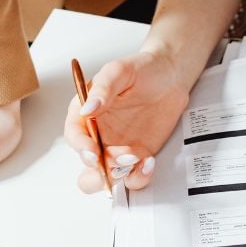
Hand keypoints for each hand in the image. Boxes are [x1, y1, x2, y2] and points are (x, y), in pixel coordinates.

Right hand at [63, 50, 189, 192]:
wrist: (171, 75)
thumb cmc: (144, 68)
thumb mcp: (120, 70)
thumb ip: (103, 87)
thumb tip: (86, 109)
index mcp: (86, 112)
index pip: (74, 135)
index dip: (80, 146)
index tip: (93, 151)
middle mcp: (98, 134)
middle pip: (86, 164)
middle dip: (99, 169)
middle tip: (118, 160)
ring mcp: (116, 148)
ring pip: (107, 178)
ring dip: (119, 175)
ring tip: (137, 158)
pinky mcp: (136, 156)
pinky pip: (131, 178)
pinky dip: (139, 177)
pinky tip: (149, 161)